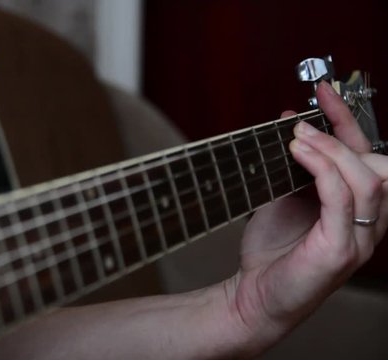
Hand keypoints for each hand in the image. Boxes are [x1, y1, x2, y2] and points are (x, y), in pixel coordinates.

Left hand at [223, 81, 387, 351]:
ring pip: (366, 180)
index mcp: (356, 209)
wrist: (253, 298)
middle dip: (344, 132)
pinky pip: (342, 200)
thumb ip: (293, 167)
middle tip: (305, 119)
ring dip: (330, 149)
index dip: (348, 121)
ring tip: (296, 137)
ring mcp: (358, 239)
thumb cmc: (270, 253)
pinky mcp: (339, 251)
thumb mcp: (283, 199)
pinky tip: (298, 154)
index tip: (323, 92)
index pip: (366, 157)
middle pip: (377, 166)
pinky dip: (323, 170)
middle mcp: (367, 224)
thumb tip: (292, 125)